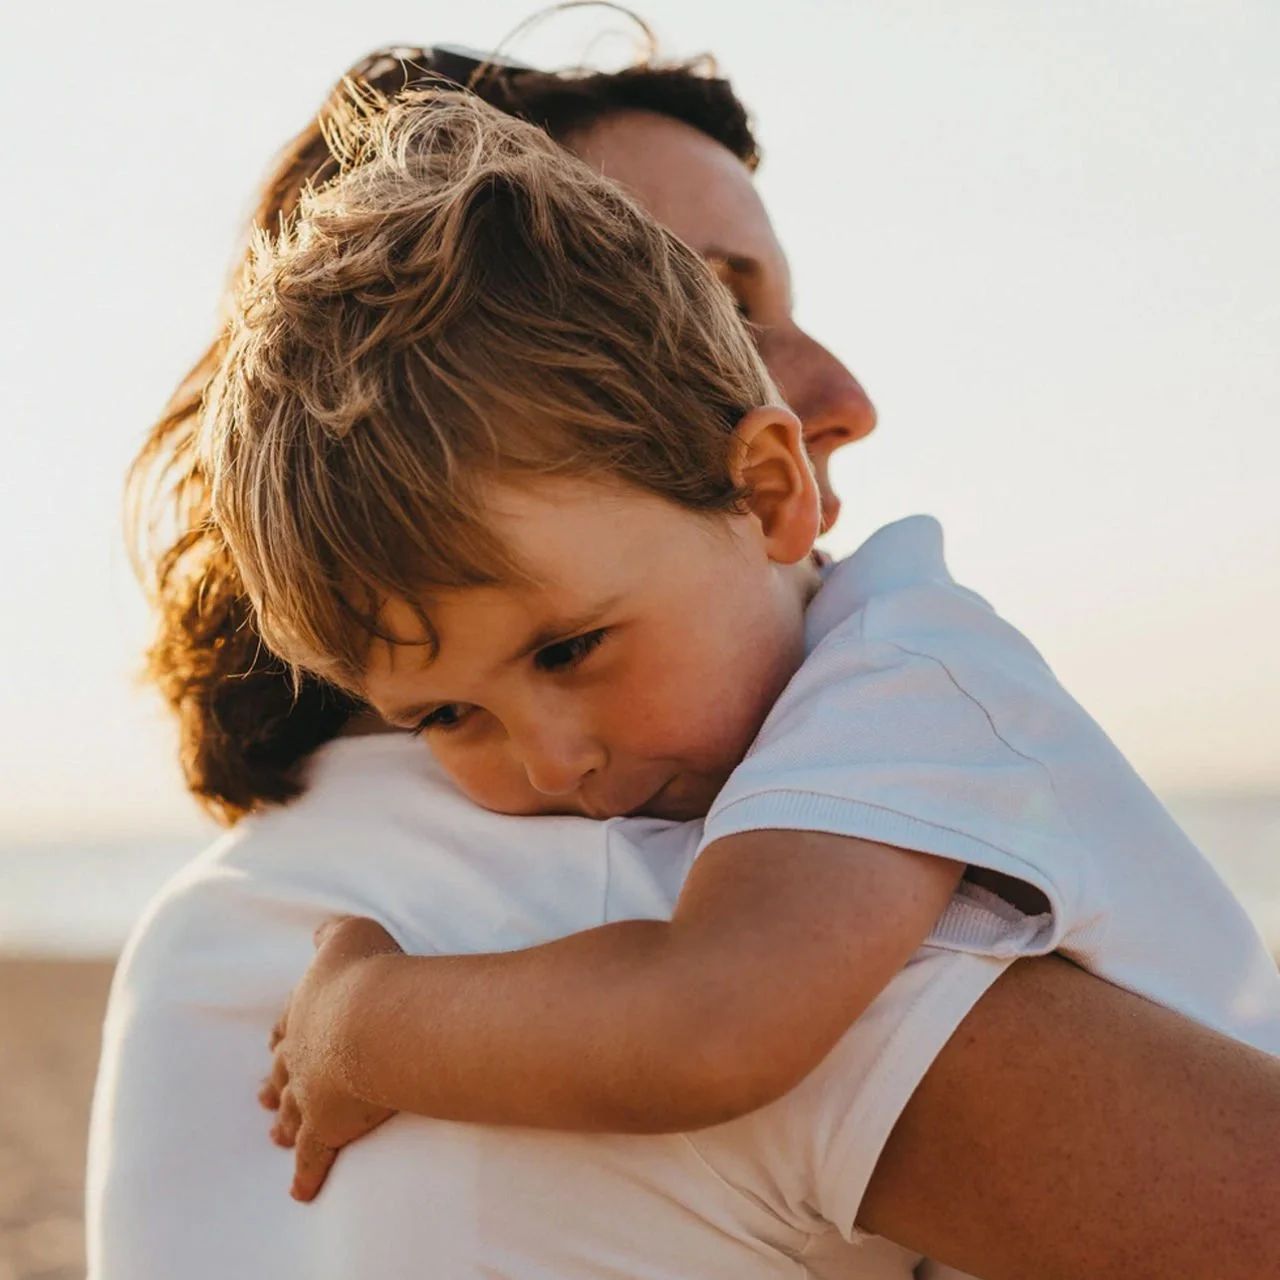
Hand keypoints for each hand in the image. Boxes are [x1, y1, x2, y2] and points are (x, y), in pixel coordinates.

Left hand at [259, 915, 402, 1200]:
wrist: (374, 1019)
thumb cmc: (368, 971)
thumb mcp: (350, 934)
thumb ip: (332, 933)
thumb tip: (320, 931)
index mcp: (305, 1011)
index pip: (288, 1026)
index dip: (284, 1034)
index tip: (275, 1044)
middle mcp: (300, 1053)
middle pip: (281, 1071)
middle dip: (274, 1082)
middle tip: (262, 1095)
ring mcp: (310, 1093)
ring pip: (289, 1113)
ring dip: (282, 1123)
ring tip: (274, 1135)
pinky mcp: (326, 1127)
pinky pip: (312, 1156)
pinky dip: (305, 1174)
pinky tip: (300, 1191)